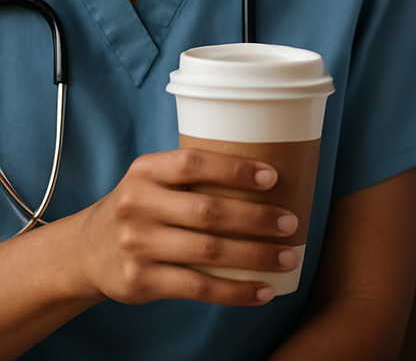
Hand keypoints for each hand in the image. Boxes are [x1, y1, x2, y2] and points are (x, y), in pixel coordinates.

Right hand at [70, 148, 299, 306]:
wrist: (85, 251)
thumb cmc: (142, 206)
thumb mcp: (153, 178)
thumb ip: (193, 175)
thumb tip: (268, 174)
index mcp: (146, 171)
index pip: (193, 163)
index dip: (235, 169)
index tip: (273, 177)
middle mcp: (138, 205)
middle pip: (208, 212)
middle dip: (256, 219)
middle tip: (291, 223)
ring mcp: (138, 245)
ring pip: (208, 253)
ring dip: (255, 257)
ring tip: (288, 257)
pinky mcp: (141, 281)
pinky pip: (198, 287)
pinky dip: (235, 291)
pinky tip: (263, 290)